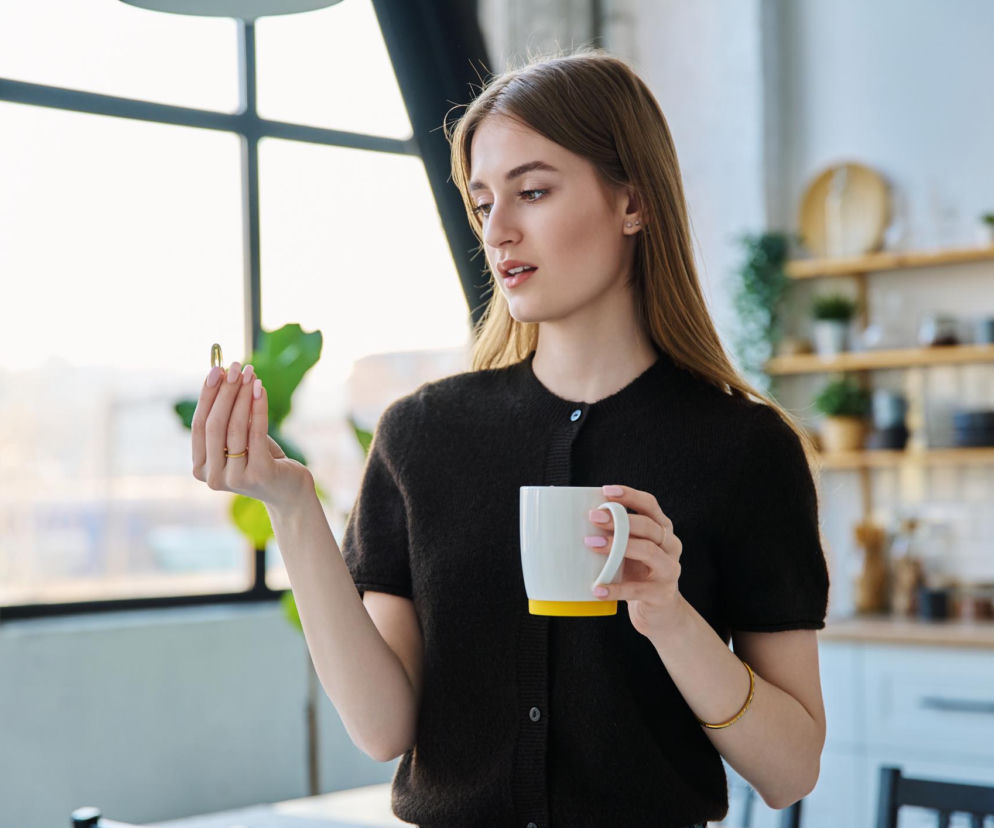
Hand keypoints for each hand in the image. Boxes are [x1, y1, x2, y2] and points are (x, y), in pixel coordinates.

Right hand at [191, 361, 310, 509]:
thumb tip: (221, 374)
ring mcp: (235, 478)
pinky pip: (256, 433)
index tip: (215, 369)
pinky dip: (258, 407)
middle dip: (224, 391)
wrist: (289, 491)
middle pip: (214, 425)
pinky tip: (261, 388)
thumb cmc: (261, 459)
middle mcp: (213, 477)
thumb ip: (226, 416)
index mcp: (201, 468)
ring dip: (242, 395)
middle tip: (235, 367)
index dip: (207, 396)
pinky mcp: (259, 474)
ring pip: (235, 427)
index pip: (199, 425)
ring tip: (250, 373)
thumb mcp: (239, 439)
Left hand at [586, 484, 683, 638]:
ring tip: (591, 545)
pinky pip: (637, 589)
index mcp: (662, 530)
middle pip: (649, 526)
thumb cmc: (638, 574)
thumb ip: (615, 536)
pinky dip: (615, 588)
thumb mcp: (629, 551)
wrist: (659, 613)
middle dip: (620, 520)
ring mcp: (669, 570)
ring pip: (649, 551)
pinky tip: (597, 588)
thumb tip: (578, 520)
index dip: (629, 496)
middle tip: (593, 517)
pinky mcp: (662, 594)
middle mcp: (670, 546)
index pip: (649, 505)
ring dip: (618, 546)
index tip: (605, 491)